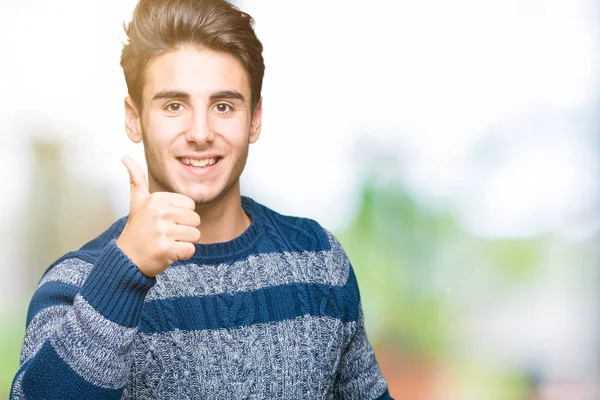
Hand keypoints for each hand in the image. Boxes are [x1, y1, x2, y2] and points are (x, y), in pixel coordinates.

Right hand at [116, 156, 200, 276]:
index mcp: (156, 199)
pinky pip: (191, 250)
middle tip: (165, 234)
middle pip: (195, 220)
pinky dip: (183, 254)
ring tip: (166, 242)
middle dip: (184, 230)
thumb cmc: (137, 229)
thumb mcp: (137, 201)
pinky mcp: (166, 249)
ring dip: (184, 242)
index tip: (164, 221)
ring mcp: (162, 231)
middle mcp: (159, 212)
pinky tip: (168, 253)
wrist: (126, 258)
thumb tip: (125, 157)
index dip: (181, 216)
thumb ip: (136, 179)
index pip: (191, 205)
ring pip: (195, 235)